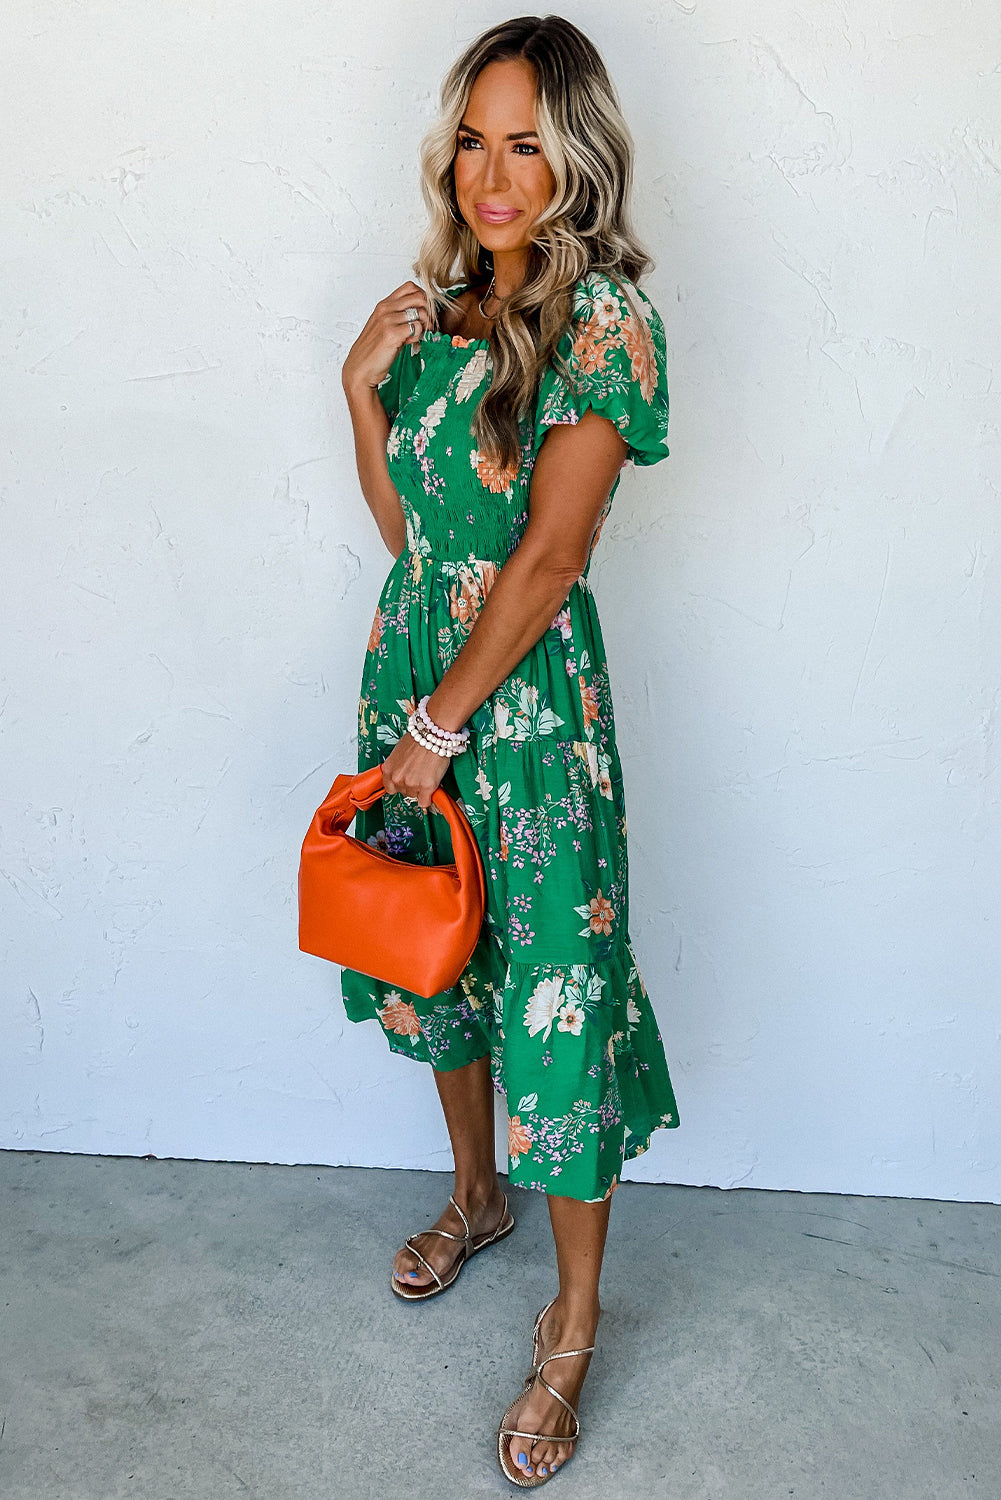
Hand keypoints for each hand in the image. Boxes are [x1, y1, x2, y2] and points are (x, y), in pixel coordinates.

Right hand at [341, 280, 432, 396]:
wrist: (361, 368)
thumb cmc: (374, 350)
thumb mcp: (386, 327)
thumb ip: (400, 318)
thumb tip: (422, 314)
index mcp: (383, 305)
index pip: (410, 287)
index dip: (422, 297)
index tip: (424, 311)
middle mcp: (385, 309)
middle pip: (419, 297)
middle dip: (429, 311)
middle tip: (427, 326)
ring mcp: (388, 320)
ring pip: (420, 313)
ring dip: (424, 326)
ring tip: (415, 337)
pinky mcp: (392, 334)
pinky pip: (417, 328)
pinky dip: (418, 337)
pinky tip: (409, 344)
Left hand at [381, 731, 451, 810]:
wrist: (433, 735)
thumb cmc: (419, 739)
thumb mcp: (399, 753)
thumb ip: (398, 767)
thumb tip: (401, 774)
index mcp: (389, 769)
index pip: (389, 788)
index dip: (399, 785)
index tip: (404, 782)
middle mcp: (398, 778)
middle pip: (403, 792)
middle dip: (411, 785)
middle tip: (419, 774)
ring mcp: (412, 784)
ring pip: (415, 796)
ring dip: (421, 789)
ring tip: (427, 774)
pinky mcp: (426, 787)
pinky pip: (424, 802)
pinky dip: (428, 798)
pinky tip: (431, 788)